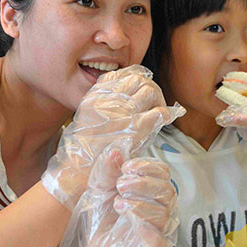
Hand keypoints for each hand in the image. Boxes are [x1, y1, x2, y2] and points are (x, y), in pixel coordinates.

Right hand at [42, 64, 183, 208]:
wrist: (80, 172)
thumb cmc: (85, 150)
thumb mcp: (87, 117)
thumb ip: (104, 103)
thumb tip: (127, 93)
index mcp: (96, 96)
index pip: (121, 74)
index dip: (135, 78)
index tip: (140, 86)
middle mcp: (109, 100)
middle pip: (138, 79)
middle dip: (149, 87)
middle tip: (153, 100)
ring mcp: (122, 113)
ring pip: (150, 91)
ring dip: (159, 98)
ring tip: (158, 110)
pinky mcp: (135, 129)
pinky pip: (158, 112)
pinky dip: (165, 113)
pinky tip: (166, 117)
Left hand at [50, 150, 178, 246]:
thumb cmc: (103, 215)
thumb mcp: (100, 188)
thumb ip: (107, 170)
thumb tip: (115, 151)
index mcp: (153, 189)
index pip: (162, 172)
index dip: (146, 166)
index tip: (125, 167)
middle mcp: (163, 208)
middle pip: (167, 190)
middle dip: (142, 184)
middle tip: (120, 186)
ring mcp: (161, 231)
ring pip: (163, 213)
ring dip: (139, 205)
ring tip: (117, 204)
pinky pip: (160, 240)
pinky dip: (147, 229)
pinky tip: (132, 222)